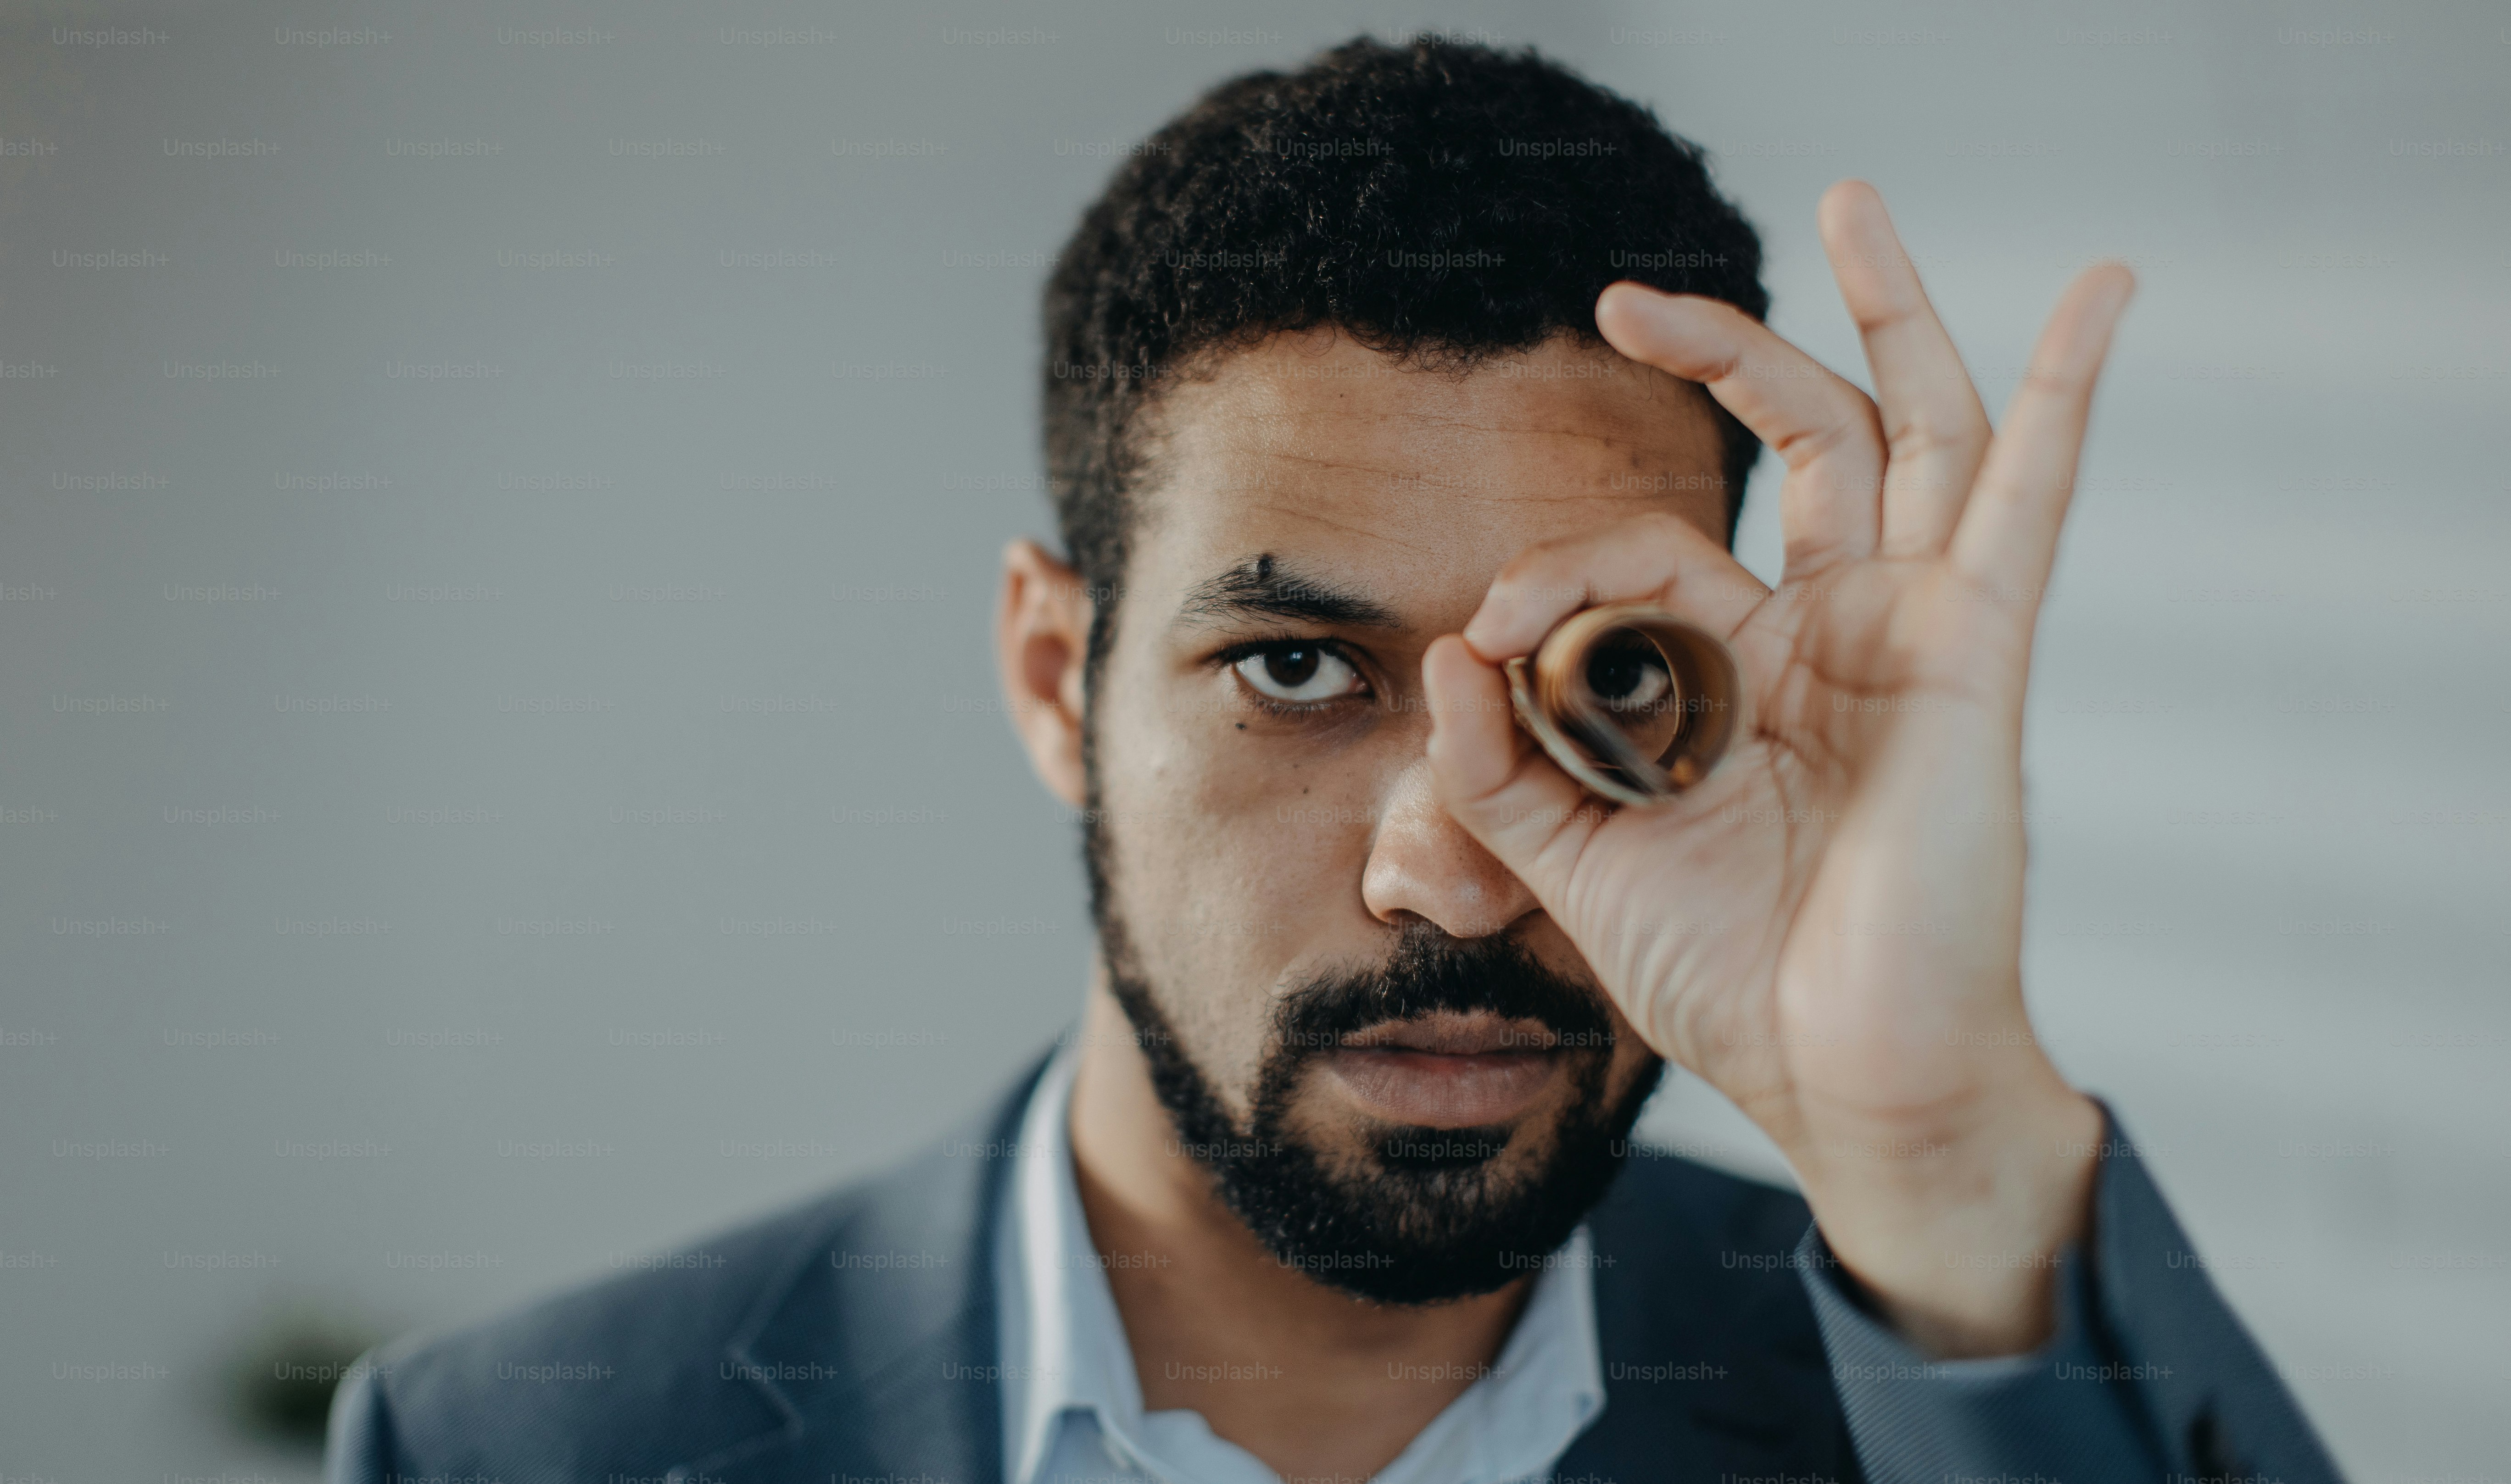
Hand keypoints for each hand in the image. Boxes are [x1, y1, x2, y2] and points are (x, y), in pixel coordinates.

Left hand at [1421, 181, 2129, 1356]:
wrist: (1839, 1079)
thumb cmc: (1735, 979)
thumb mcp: (1575, 864)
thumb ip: (1501, 764)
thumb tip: (1453, 650)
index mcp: (1751, 676)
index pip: (1651, 556)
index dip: (1557, 571)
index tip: (1491, 633)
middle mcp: (1839, 635)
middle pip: (1805, 444)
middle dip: (1735, 348)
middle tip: (1634, 296)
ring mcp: (1914, 633)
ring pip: (1915, 432)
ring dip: (1892, 311)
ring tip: (1853, 201)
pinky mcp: (1974, 655)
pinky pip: (2031, 500)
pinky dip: (2068, 392)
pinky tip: (2099, 294)